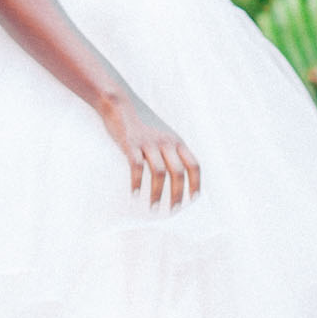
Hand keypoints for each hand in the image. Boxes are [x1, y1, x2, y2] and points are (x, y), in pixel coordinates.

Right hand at [100, 91, 201, 209]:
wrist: (120, 107)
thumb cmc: (142, 126)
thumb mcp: (163, 136)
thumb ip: (172, 151)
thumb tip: (177, 176)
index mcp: (177, 142)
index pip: (194, 165)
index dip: (196, 183)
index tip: (193, 199)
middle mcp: (166, 142)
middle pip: (178, 172)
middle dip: (177, 194)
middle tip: (172, 210)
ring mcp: (149, 143)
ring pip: (159, 172)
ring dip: (156, 193)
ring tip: (153, 208)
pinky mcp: (131, 144)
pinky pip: (136, 167)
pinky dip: (136, 183)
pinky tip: (134, 195)